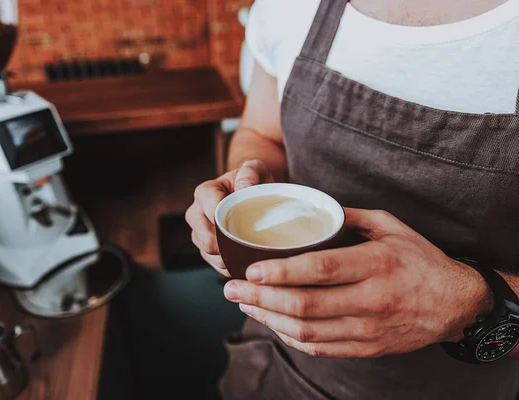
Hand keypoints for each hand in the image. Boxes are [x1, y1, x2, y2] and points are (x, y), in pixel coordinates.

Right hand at [186, 160, 274, 276]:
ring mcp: (198, 233)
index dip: (226, 224)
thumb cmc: (253, 181)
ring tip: (248, 256)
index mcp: (204, 192)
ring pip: (208, 255)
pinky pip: (214, 265)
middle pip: (205, 239)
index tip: (246, 227)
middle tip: (248, 248)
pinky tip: (244, 263)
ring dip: (228, 259)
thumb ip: (250, 172)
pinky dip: (229, 267)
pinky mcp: (205, 250)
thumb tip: (244, 188)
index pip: (210, 212)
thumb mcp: (256, 169)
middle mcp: (195, 214)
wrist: (252, 195)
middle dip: (226, 247)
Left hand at [223, 208, 494, 357]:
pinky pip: (319, 347)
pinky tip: (271, 323)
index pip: (319, 270)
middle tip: (230, 288)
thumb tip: (309, 208)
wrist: (456, 304)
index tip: (249, 269)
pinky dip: (289, 337)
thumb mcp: (391, 226)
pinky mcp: (366, 347)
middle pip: (304, 305)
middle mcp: (371, 300)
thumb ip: (349, 216)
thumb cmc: (421, 260)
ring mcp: (368, 329)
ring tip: (243, 304)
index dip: (280, 272)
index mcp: (376, 265)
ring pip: (306, 330)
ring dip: (267, 319)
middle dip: (260, 298)